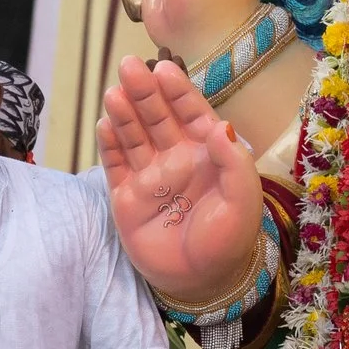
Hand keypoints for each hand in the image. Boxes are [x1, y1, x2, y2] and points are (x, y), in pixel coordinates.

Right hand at [98, 57, 263, 301]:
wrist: (202, 282)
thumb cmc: (229, 239)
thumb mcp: (242, 199)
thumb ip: (234, 161)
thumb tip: (219, 125)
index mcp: (207, 153)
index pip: (191, 112)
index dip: (178, 91)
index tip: (165, 69)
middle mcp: (176, 157)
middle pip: (158, 117)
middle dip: (145, 92)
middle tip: (130, 66)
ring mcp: (150, 175)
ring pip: (134, 135)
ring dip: (125, 113)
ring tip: (114, 92)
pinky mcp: (126, 197)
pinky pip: (116, 164)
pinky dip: (110, 144)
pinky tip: (105, 124)